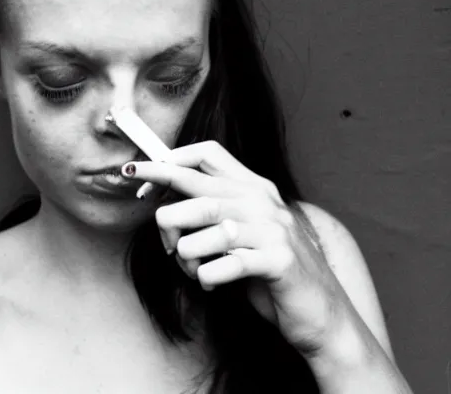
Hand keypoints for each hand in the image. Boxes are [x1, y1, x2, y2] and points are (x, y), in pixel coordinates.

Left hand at [122, 140, 352, 354]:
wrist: (320, 311)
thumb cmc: (270, 267)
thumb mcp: (243, 229)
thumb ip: (214, 210)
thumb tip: (164, 200)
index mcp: (253, 187)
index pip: (208, 153)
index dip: (170, 160)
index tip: (144, 177)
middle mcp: (262, 201)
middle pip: (197, 189)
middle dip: (163, 206)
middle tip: (155, 224)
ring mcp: (273, 229)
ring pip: (203, 229)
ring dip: (185, 254)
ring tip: (191, 269)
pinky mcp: (278, 261)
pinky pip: (223, 264)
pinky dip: (206, 277)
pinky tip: (211, 283)